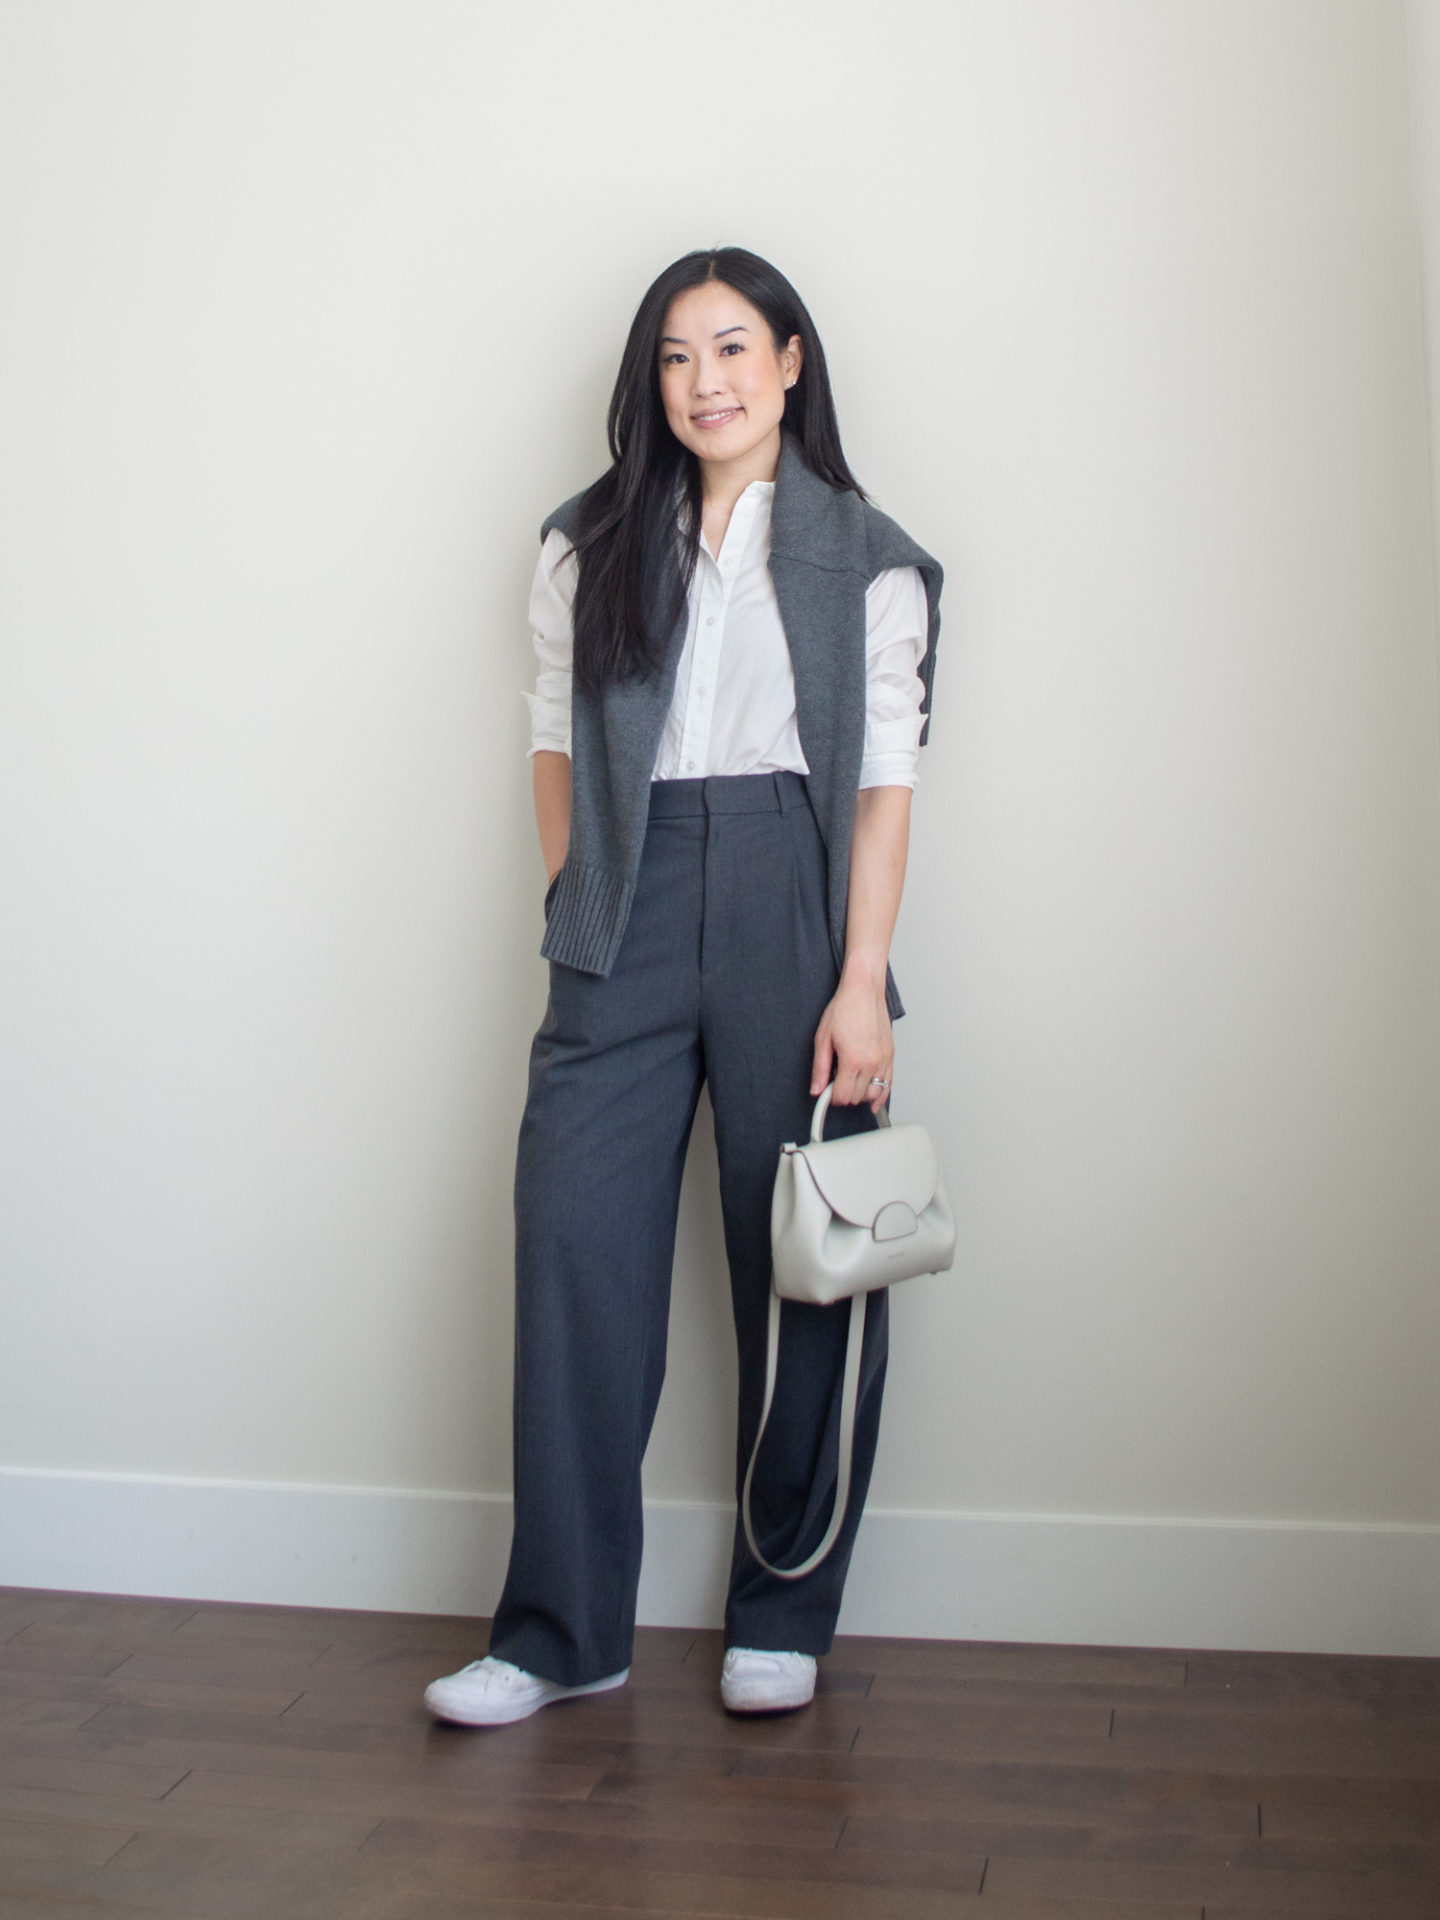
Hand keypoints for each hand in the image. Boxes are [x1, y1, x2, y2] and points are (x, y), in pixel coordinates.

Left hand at [811, 968, 892, 1114]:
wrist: (864, 991)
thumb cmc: (845, 1009)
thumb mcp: (823, 1039)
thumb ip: (820, 1068)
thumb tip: (816, 1089)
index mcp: (853, 1060)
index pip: (843, 1096)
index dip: (831, 1097)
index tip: (826, 1090)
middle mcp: (871, 1063)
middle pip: (857, 1098)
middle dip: (844, 1093)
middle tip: (835, 1079)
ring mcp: (883, 1060)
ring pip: (873, 1094)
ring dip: (860, 1094)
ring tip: (850, 1080)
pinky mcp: (890, 1056)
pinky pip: (889, 1085)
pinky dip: (881, 1096)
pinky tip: (874, 1103)